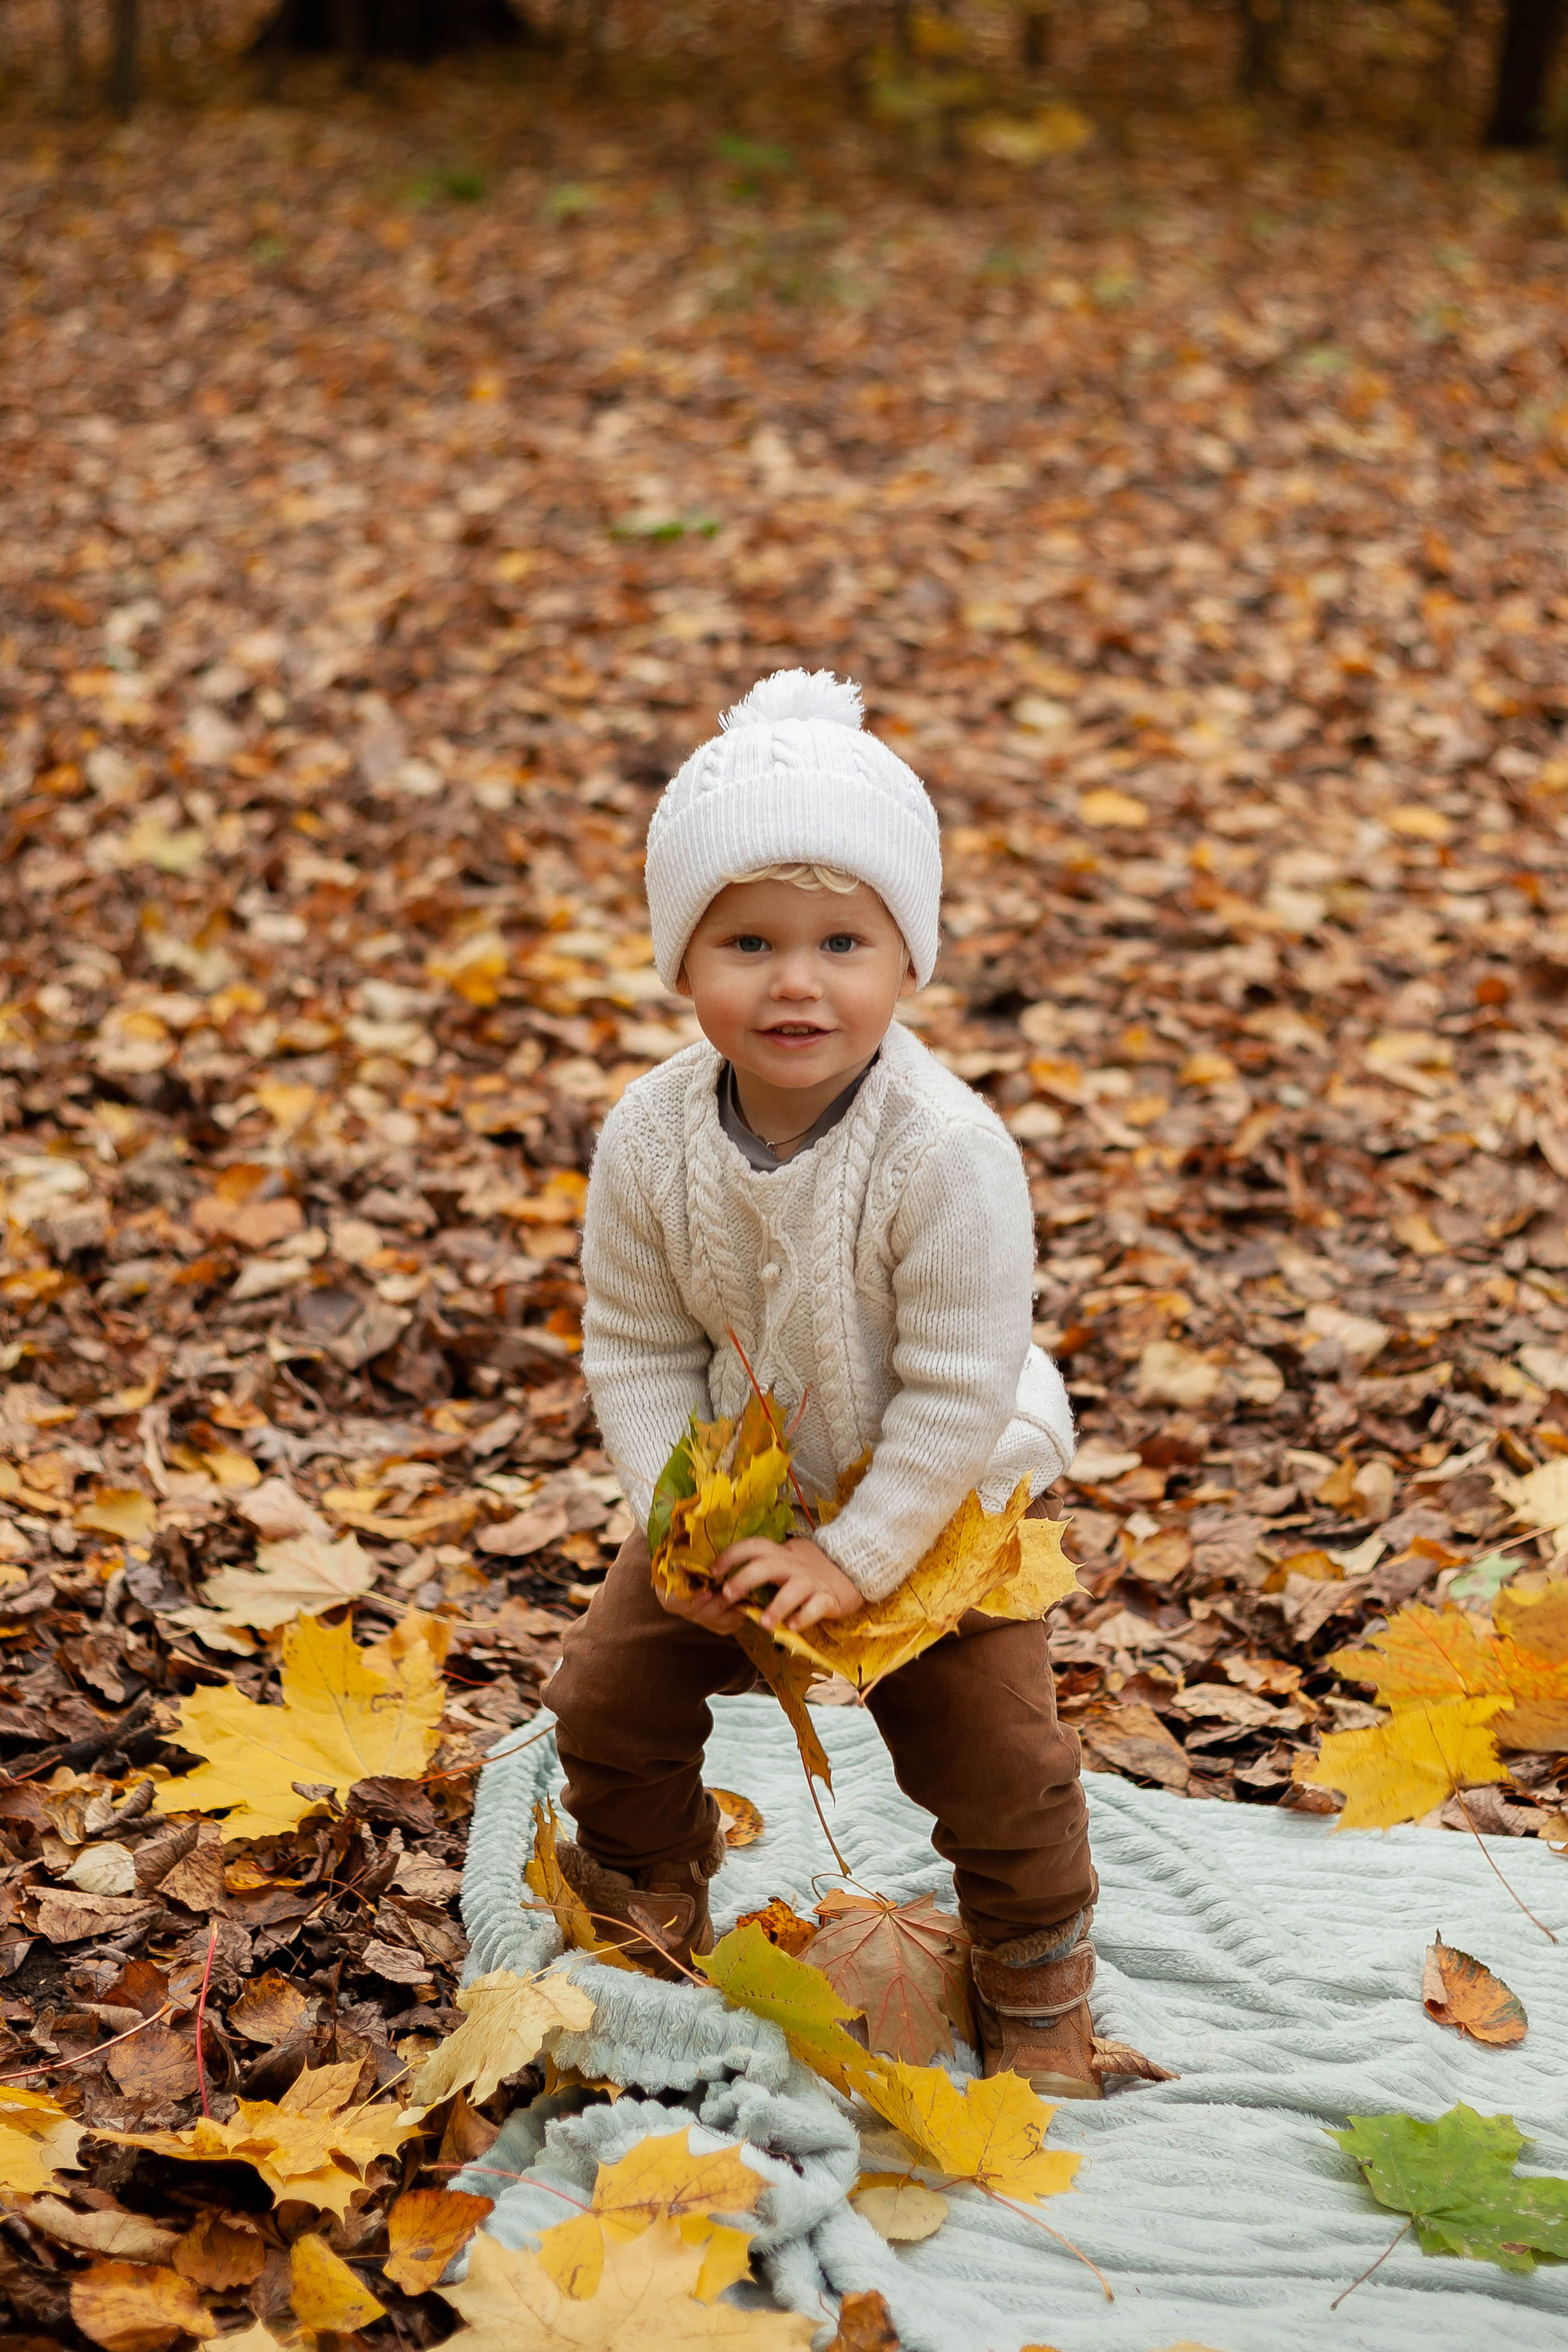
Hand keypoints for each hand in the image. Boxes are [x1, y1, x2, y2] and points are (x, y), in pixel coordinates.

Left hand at [716, 1535, 861, 1633]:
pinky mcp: (829, 1597)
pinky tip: (792, 1627)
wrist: (852, 1569)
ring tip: (763, 1623)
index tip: (714, 1572)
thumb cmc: (808, 1571)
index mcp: (781, 1555)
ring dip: (776, 1606)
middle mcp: (794, 1565)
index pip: (754, 1546)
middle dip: (744, 1578)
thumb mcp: (786, 1563)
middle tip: (727, 1595)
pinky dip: (804, 1616)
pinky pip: (817, 1606)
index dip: (732, 1556)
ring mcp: (812, 1581)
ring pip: (793, 1589)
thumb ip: (763, 1570)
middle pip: (767, 1565)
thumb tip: (725, 1586)